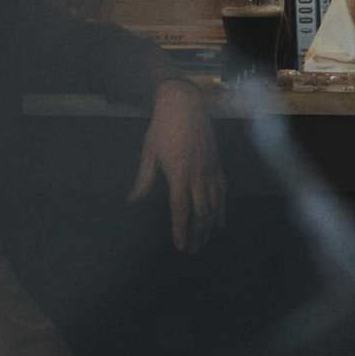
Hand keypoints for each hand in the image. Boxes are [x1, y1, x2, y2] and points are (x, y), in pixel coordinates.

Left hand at [130, 79, 225, 252]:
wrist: (185, 105)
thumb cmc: (163, 128)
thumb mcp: (149, 153)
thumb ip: (143, 180)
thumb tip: (131, 201)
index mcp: (179, 174)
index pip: (180, 209)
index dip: (180, 229)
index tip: (180, 246)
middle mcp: (198, 175)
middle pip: (201, 212)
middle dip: (197, 234)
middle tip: (193, 250)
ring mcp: (210, 170)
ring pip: (214, 205)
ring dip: (210, 226)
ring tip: (205, 241)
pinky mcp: (217, 165)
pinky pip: (223, 192)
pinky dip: (222, 209)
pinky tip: (220, 221)